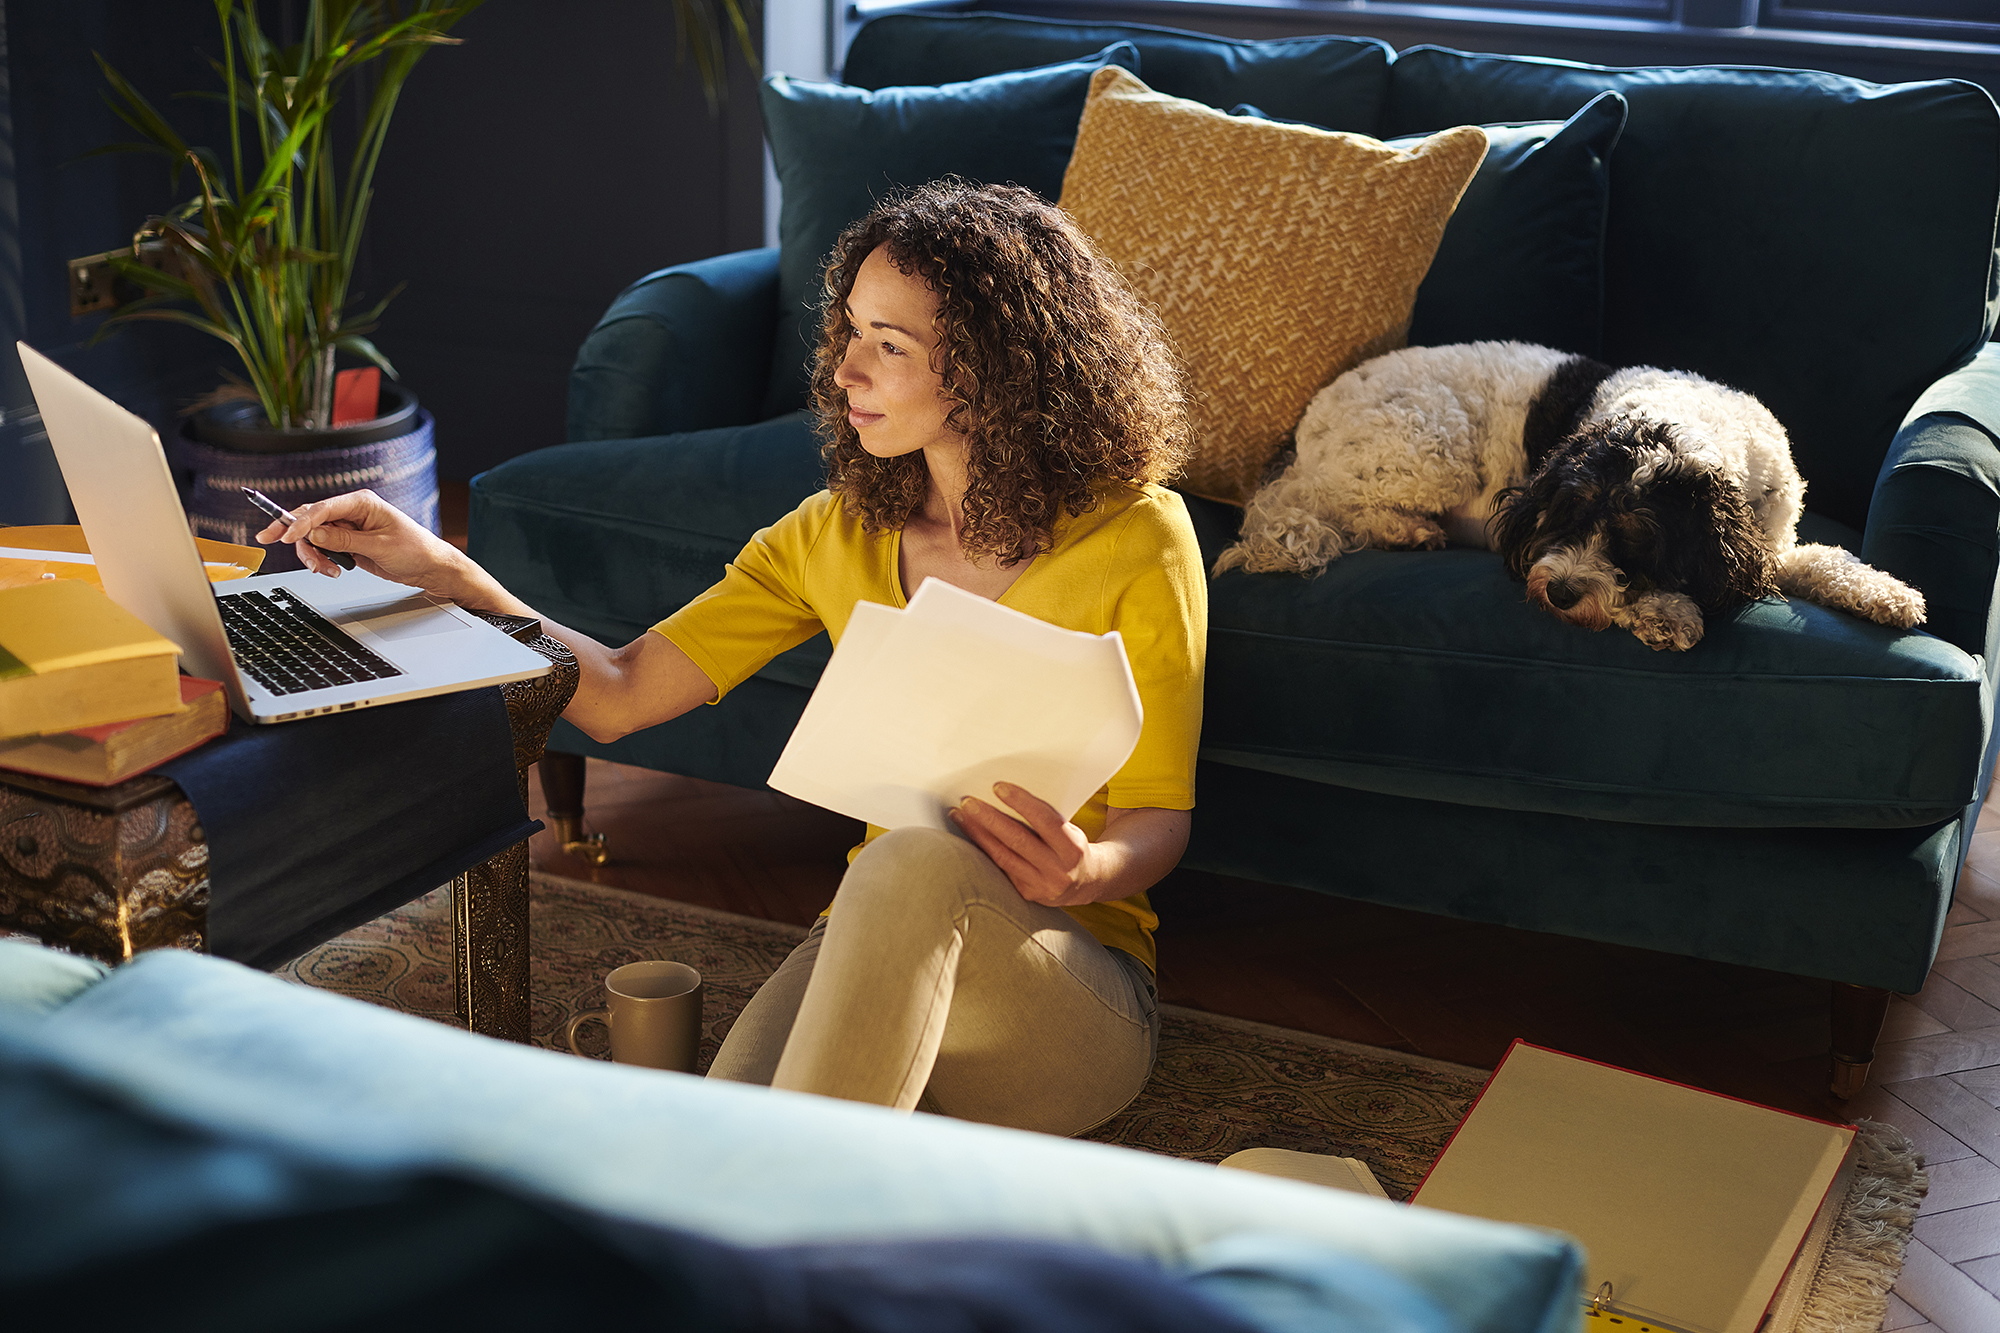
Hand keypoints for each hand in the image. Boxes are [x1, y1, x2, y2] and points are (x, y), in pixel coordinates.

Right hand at [254, 489, 474, 600]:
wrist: (430, 567)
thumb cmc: (415, 549)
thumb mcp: (380, 546)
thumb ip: (346, 540)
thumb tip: (315, 534)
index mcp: (362, 502)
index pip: (322, 508)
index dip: (299, 521)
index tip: (284, 535)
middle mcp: (351, 512)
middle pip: (309, 518)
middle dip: (293, 533)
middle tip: (270, 542)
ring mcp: (347, 528)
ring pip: (312, 537)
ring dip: (311, 554)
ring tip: (325, 570)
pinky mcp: (347, 543)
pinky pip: (322, 548)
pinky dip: (320, 560)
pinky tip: (330, 570)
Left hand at [949, 781, 1103, 907]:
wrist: (1086, 882)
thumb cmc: (1072, 846)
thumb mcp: (1069, 831)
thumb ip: (1045, 820)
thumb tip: (1005, 795)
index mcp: (1072, 848)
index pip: (1045, 821)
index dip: (1021, 803)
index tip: (998, 787)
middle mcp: (1058, 870)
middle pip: (1018, 840)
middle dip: (990, 819)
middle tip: (968, 802)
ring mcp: (1041, 886)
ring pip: (1003, 857)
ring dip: (978, 834)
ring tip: (960, 815)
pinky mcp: (1026, 894)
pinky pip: (1000, 870)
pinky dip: (983, 851)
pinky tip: (969, 836)